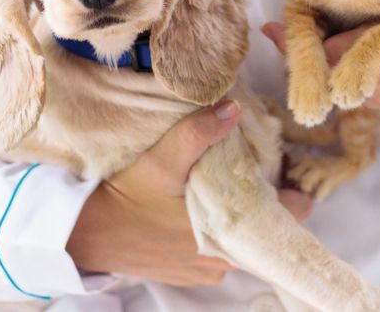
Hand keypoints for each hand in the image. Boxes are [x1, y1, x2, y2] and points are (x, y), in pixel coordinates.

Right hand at [66, 100, 312, 285]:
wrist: (85, 236)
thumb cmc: (125, 199)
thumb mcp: (160, 161)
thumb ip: (197, 134)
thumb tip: (232, 109)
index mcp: (231, 235)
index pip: (292, 215)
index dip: (293, 186)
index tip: (283, 162)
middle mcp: (226, 261)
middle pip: (268, 223)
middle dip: (266, 193)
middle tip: (253, 161)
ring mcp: (208, 269)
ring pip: (244, 235)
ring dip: (241, 208)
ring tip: (228, 176)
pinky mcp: (190, 271)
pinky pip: (221, 245)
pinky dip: (219, 223)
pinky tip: (203, 199)